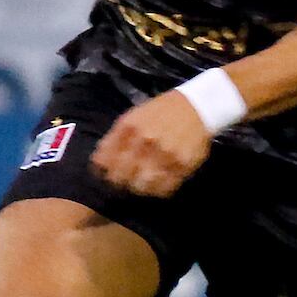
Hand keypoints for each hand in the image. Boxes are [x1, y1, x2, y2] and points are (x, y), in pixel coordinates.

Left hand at [91, 90, 213, 196]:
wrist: (197, 107)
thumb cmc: (160, 112)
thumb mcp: (133, 117)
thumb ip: (115, 139)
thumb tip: (99, 165)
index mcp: (129, 128)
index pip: (104, 161)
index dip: (105, 170)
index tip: (110, 173)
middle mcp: (145, 141)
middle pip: (120, 177)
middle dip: (121, 181)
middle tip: (127, 179)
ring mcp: (164, 155)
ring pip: (141, 187)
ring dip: (140, 187)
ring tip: (144, 181)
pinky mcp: (182, 166)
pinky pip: (164, 189)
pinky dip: (159, 190)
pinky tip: (160, 181)